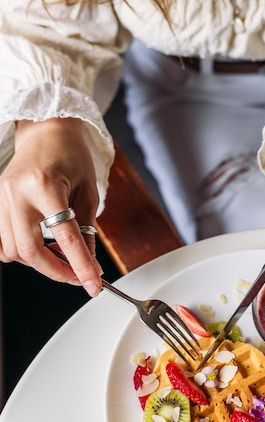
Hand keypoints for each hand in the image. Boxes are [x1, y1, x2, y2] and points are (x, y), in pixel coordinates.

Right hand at [0, 117, 102, 295]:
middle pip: (29, 251)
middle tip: (77, 275)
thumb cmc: (70, 155)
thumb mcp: (88, 192)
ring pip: (12, 251)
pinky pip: (3, 242)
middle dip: (55, 271)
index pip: (65, 238)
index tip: (93, 285)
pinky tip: (42, 244)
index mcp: (44, 186)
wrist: (44, 130)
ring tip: (61, 254)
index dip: (80, 267)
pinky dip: (23, 251)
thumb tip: (90, 265)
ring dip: (39, 262)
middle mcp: (16, 192)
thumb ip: (87, 231)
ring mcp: (0, 198)